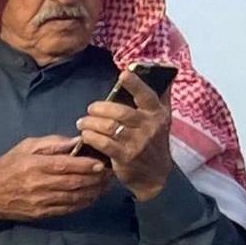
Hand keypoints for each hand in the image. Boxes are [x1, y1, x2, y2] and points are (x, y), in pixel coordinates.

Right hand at [0, 136, 111, 222]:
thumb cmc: (8, 166)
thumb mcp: (26, 146)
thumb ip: (52, 143)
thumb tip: (77, 141)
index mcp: (35, 165)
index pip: (65, 165)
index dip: (85, 165)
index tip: (101, 163)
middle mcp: (39, 184)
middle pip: (74, 182)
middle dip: (95, 179)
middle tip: (109, 174)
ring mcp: (41, 201)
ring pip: (74, 197)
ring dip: (93, 192)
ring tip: (105, 185)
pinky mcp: (42, 213)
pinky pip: (67, 209)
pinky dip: (83, 203)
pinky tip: (92, 197)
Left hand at [78, 72, 178, 199]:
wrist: (156, 175)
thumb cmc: (155, 141)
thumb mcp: (163, 118)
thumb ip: (161, 95)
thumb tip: (161, 69)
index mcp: (157, 114)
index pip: (146, 95)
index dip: (135, 84)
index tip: (123, 74)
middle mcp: (149, 127)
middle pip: (121, 112)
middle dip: (100, 108)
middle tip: (90, 108)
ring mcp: (137, 143)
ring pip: (109, 127)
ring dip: (91, 123)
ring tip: (82, 122)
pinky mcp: (125, 158)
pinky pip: (104, 144)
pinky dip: (91, 137)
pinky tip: (85, 135)